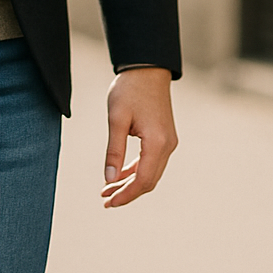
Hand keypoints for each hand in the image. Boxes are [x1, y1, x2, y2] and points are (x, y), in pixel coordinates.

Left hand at [102, 67, 176, 207]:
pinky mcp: (165, 137)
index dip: (126, 195)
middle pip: (149, 181)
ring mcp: (168, 142)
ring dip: (130, 183)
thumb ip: (114, 151)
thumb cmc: (129, 90)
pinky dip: (136, 170)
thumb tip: (109, 179)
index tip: (108, 202)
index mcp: (157, 143)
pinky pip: (151, 161)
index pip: (143, 180)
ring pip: (150, 173)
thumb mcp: (116, 120)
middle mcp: (167, 145)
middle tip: (104, 200)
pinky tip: (119, 174)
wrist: (147, 70)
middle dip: (127, 193)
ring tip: (107, 190)